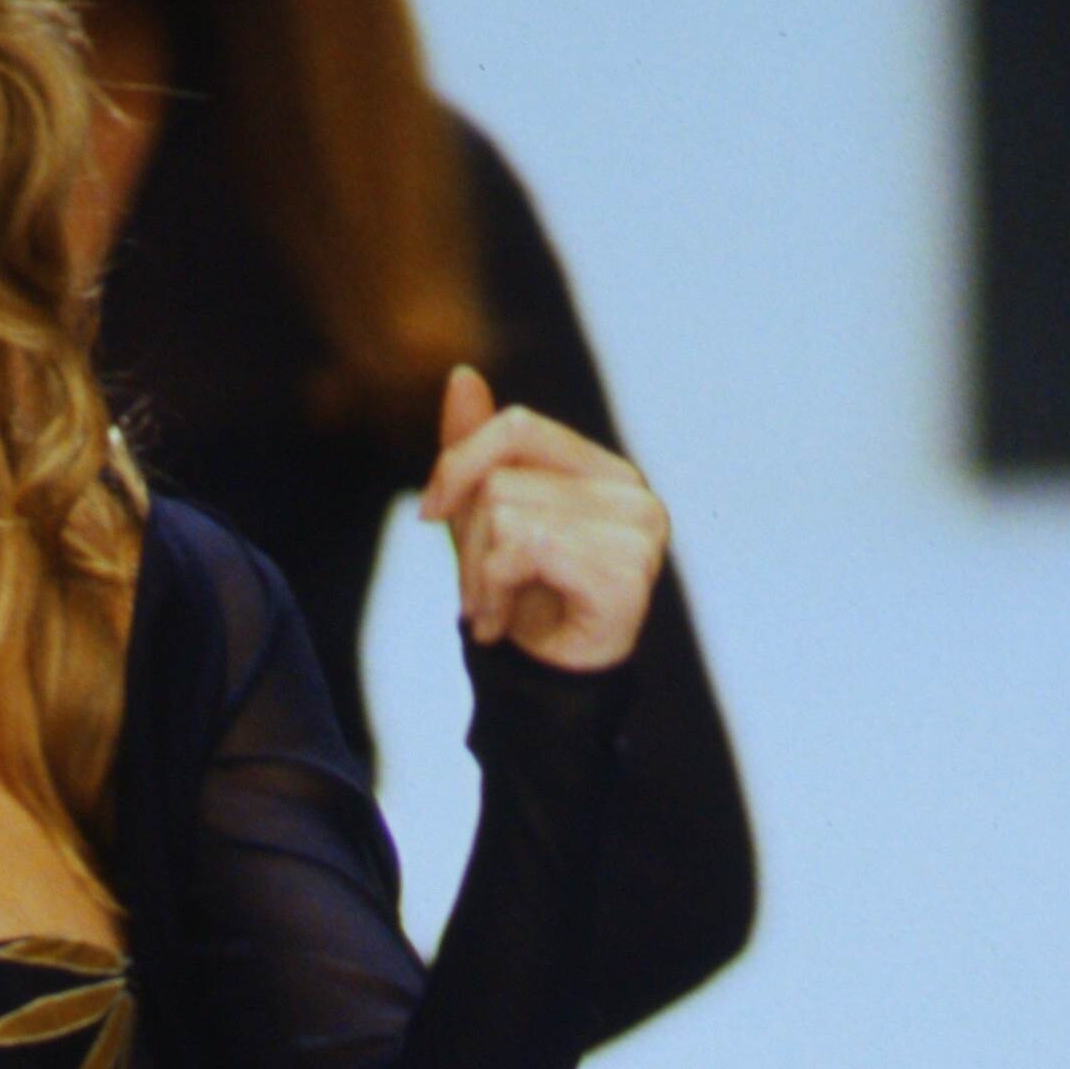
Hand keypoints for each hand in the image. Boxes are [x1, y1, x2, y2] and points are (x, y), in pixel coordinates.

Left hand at [420, 366, 666, 672]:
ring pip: (507, 514)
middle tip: (479, 593)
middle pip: (503, 479)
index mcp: (603, 471)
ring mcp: (639, 532)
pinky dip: (494, 592)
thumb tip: (462, 374)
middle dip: (470, 542)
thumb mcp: (483, 522)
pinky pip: (524, 549)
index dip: (461, 461)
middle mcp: (632, 493)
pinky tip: (503, 625)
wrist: (547, 694)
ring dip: (478, 577)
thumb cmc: (522, 606)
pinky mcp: (627, 574)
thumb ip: (476, 453)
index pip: (519, 426)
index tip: (430, 512)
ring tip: (494, 612)